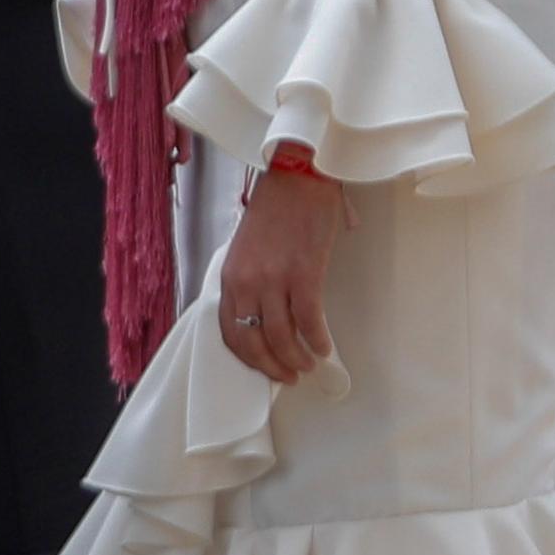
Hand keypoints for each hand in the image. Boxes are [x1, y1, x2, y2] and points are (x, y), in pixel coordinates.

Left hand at [213, 154, 347, 384]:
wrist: (298, 178)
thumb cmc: (278, 209)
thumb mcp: (248, 247)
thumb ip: (252, 277)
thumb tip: (269, 307)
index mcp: (230, 276)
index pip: (229, 330)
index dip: (247, 356)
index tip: (263, 367)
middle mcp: (246, 281)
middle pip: (252, 340)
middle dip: (270, 365)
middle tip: (288, 376)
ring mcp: (273, 279)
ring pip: (280, 336)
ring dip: (295, 358)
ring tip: (308, 366)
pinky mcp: (303, 274)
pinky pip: (309, 320)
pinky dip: (317, 340)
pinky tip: (325, 349)